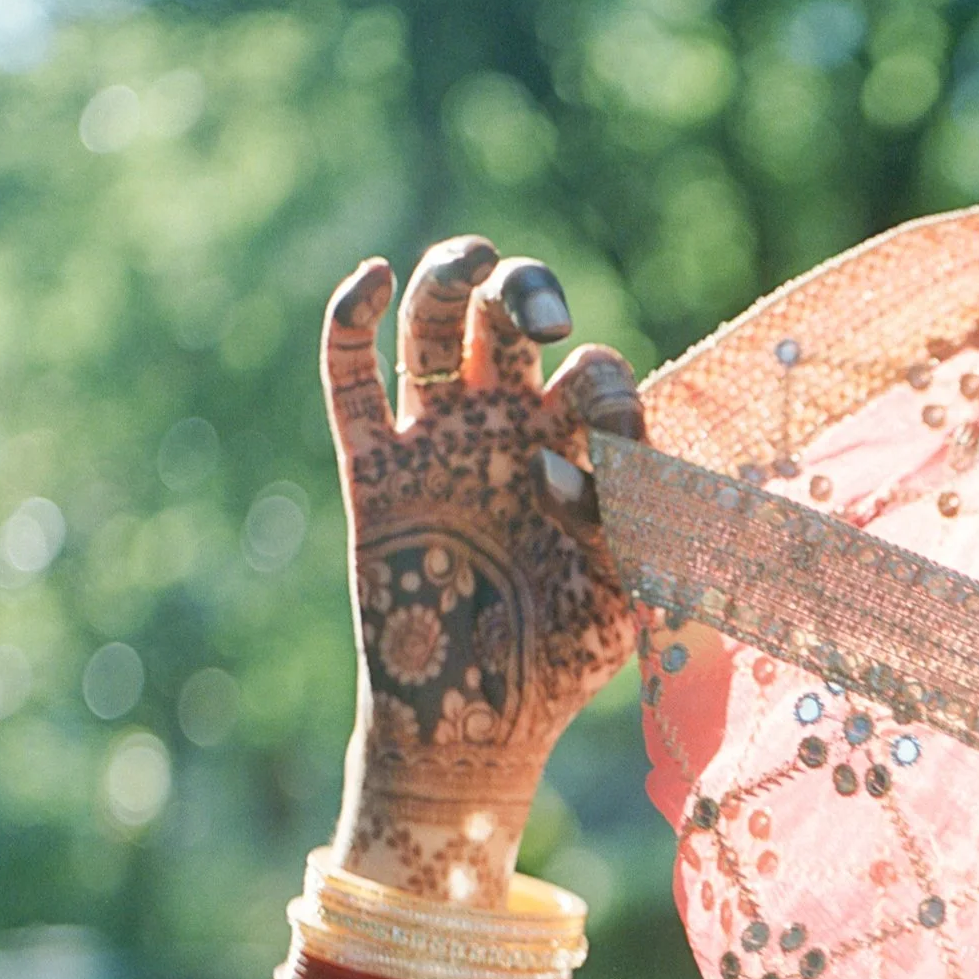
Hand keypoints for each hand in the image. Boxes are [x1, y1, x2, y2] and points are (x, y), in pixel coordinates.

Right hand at [322, 238, 644, 900]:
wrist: (484, 716)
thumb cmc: (568, 656)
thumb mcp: (627, 589)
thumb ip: (624, 523)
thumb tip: (552, 468)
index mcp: (580, 450)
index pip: (596, 375)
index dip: (605, 392)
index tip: (605, 455)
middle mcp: (512, 431)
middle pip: (513, 315)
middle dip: (530, 289)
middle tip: (549, 321)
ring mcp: (440, 444)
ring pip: (437, 325)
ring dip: (454, 277)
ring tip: (473, 261)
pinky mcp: (375, 472)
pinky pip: (351, 377)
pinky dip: (352, 316)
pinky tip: (377, 278)